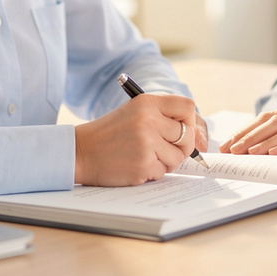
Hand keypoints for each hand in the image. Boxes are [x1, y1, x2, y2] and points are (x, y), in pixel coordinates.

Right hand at [74, 93, 198, 185]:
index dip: (188, 121)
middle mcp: (149, 120)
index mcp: (147, 103)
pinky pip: (163, 171)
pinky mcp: (143, 164)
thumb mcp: (134, 112)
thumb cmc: (110, 133)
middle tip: (165, 150)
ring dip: (165, 162)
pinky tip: (134, 165)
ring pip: (177, 157)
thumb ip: (161, 117)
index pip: (187, 106)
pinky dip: (152, 172)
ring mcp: (146, 143)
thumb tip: (195, 135)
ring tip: (144, 156)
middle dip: (181, 147)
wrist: (81, 152)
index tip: (181, 130)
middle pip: (187, 135)